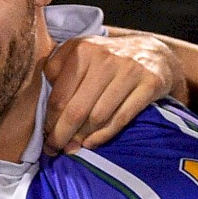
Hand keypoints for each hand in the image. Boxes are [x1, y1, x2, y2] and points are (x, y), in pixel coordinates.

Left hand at [43, 33, 184, 152]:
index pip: (60, 96)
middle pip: (76, 110)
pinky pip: (121, 119)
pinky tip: (91, 143)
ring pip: (98, 117)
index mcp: (83, 50)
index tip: (45, 136)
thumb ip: (57, 68)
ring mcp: (129, 71)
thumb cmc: (107, 58)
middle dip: (62, 135)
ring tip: (73, 148)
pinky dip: (103, 136)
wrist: (153, 53)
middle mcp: (105, 58)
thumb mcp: (80, 52)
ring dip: (82, 138)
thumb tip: (44, 102)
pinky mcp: (149, 84)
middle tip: (54, 149)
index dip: (50, 122)